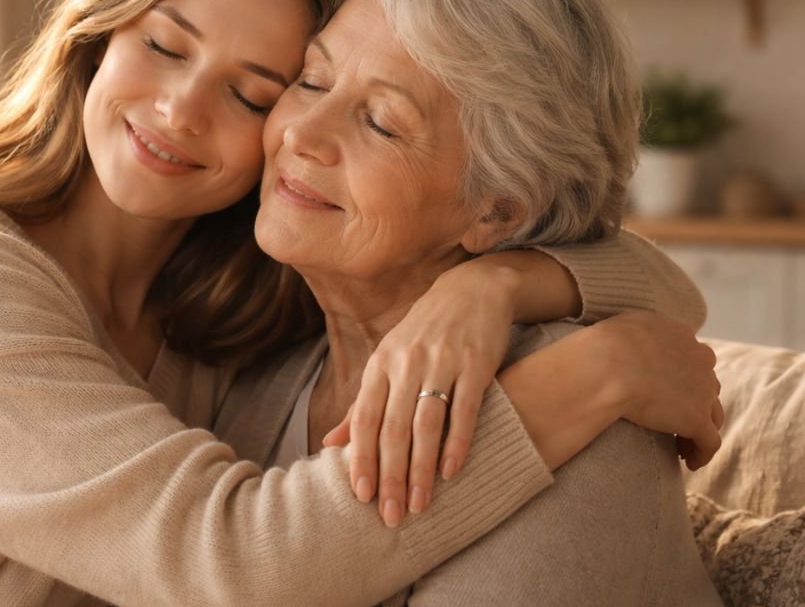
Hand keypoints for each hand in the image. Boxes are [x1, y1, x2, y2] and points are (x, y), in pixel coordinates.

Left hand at [322, 262, 521, 525]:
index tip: (361, 496)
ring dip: (421, 469)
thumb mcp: (387, 361)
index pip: (365, 420)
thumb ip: (361, 405)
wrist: (472, 289)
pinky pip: (464, 410)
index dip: (362, 459)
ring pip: (426, 424)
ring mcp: (442, 362)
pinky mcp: (476, 364)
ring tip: (419, 504)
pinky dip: (457, 443)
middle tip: (391, 515)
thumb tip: (328, 444)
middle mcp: (406, 363)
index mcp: (380, 365)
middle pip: (393, 428)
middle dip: (390, 476)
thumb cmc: (423, 333)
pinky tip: (451, 472)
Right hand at [589, 312, 723, 469]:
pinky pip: (710, 443)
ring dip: (699, 430)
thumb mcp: (624, 326)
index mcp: (682, 337)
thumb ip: (638, 332)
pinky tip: (690, 463)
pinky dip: (702, 453)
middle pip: (706, 387)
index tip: (667, 393)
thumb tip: (630, 342)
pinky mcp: (697, 419)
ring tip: (682, 446)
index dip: (683, 378)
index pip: (692, 360)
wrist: (608, 365)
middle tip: (673, 420)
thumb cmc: (605, 346)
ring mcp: (703, 391)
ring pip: (712, 415)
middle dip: (694, 403)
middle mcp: (700, 361)